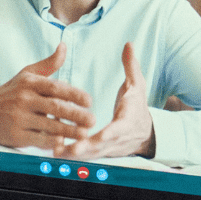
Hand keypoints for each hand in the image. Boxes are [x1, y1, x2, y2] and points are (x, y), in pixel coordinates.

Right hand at [0, 44, 96, 151]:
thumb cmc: (12, 91)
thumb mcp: (28, 74)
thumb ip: (49, 64)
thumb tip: (63, 46)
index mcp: (30, 83)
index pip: (55, 87)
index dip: (74, 94)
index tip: (89, 101)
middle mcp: (24, 99)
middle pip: (54, 107)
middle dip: (75, 114)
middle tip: (93, 120)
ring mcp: (19, 118)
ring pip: (48, 125)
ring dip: (68, 131)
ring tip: (85, 134)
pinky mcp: (15, 135)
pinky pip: (37, 139)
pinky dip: (51, 142)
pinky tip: (63, 143)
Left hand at [66, 43, 154, 158]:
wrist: (145, 132)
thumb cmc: (137, 105)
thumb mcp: (137, 85)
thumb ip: (131, 66)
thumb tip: (129, 44)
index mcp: (128, 121)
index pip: (119, 129)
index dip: (109, 134)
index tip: (97, 135)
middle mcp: (119, 138)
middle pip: (102, 146)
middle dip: (85, 148)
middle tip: (68, 149)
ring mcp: (110, 148)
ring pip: (92, 154)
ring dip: (74, 154)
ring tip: (55, 151)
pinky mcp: (101, 152)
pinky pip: (87, 156)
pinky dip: (72, 155)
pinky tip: (56, 150)